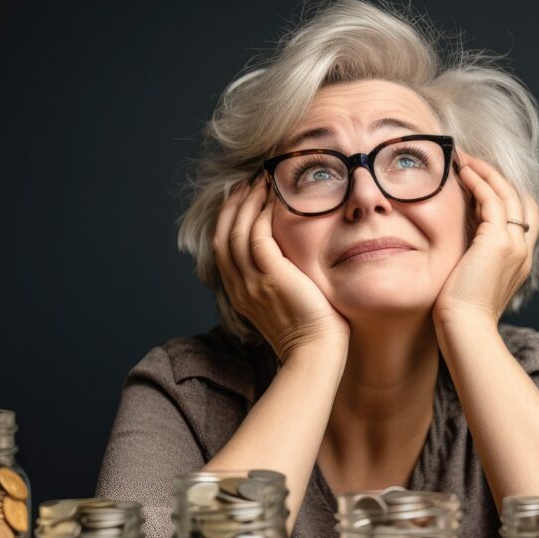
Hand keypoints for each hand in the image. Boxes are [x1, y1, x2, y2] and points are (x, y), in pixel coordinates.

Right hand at [212, 174, 350, 362]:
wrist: (315, 355)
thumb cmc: (312, 335)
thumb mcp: (286, 305)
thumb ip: (279, 282)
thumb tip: (291, 261)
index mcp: (240, 294)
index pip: (224, 249)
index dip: (230, 221)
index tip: (242, 200)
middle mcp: (240, 287)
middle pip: (222, 236)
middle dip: (233, 206)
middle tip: (246, 182)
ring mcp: (252, 283)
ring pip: (236, 233)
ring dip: (246, 204)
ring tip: (259, 182)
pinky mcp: (271, 278)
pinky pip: (257, 237)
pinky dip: (261, 216)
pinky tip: (272, 201)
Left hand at [432, 147, 538, 329]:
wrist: (466, 330)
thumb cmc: (460, 314)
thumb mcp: (470, 280)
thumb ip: (471, 259)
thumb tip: (456, 244)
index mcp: (519, 260)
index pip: (522, 216)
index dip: (503, 195)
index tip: (478, 182)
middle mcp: (523, 249)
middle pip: (520, 199)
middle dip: (497, 177)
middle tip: (471, 162)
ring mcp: (514, 244)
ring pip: (508, 194)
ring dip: (486, 172)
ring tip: (464, 159)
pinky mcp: (498, 242)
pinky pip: (492, 199)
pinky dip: (478, 181)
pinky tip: (462, 172)